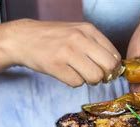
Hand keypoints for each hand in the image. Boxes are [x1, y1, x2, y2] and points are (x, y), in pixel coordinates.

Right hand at [4, 19, 120, 86]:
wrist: (23, 38)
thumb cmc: (54, 38)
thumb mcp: (78, 32)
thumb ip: (97, 46)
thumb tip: (115, 67)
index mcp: (88, 30)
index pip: (114, 55)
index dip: (113, 68)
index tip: (105, 70)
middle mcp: (79, 38)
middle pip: (108, 67)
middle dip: (104, 76)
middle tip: (95, 75)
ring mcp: (67, 52)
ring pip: (95, 77)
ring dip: (89, 81)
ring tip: (80, 74)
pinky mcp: (55, 65)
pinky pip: (77, 83)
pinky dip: (74, 82)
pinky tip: (66, 73)